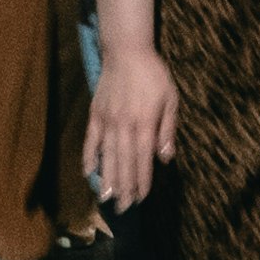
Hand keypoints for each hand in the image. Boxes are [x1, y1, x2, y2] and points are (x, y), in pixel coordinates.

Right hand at [87, 46, 177, 207]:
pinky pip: (91, 139)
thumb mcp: (171, 99)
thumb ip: (167, 129)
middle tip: (123, 208)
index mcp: (144, 123)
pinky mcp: (95, 113)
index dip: (142, 180)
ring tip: (105, 198)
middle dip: (124, 187)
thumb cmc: (153, 75)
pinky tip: (88, 172)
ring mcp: (107, 120)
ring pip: (107, 155)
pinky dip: (89, 156)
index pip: (143, 159)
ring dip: (107, 178)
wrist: (126, 50)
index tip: (141, 198)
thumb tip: (165, 157)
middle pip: (123, 162)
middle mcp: (124, 125)